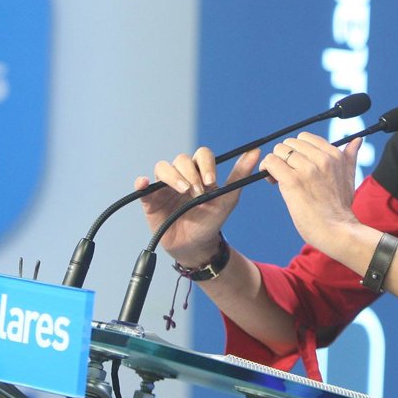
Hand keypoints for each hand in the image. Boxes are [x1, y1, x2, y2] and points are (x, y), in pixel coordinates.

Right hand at [136, 147, 260, 265]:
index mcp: (199, 171)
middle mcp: (181, 175)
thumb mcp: (228, 199)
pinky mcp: (150, 200)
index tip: (211, 181)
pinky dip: (141, 183)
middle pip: (181, 159)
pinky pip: (142, 188)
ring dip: (172, 176)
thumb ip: (240, 174)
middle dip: (190, 173)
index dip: (205, 164)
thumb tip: (257, 150)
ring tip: (183, 191)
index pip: (201, 155)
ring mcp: (164, 186)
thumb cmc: (212, 220)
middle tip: (197, 192)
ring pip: (162, 167)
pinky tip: (143, 184)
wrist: (197, 246)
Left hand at [261, 132, 362, 253]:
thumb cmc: (341, 209)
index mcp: (334, 155)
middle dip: (284, 156)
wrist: (338, 231)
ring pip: (279, 151)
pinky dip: (267, 169)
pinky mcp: (293, 181)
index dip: (297, 151)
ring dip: (275, 164)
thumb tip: (357, 140)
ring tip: (279, 179)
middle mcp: (322, 158)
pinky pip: (271, 162)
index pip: (305, 138)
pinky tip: (272, 180)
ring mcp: (307, 169)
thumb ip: (350, 157)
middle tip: (285, 174)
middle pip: (290, 143)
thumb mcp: (349, 177)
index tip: (296, 166)